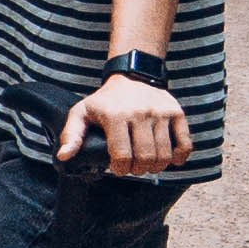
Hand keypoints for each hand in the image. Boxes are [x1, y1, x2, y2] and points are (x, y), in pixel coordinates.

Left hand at [56, 72, 191, 176]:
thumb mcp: (81, 113)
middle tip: (132, 167)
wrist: (132, 77)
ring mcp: (161, 113)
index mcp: (116, 116)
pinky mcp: (177, 114)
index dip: (119, 169)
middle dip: (137, 170)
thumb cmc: (105, 101)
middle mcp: (140, 113)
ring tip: (146, 163)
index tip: (117, 167)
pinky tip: (169, 158)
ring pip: (164, 155)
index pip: (122, 156)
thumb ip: (71, 135)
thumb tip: (64, 157)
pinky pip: (185, 144)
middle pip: (145, 158)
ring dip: (155, 167)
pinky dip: (179, 157)